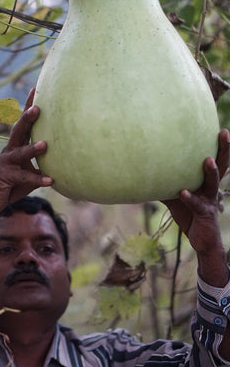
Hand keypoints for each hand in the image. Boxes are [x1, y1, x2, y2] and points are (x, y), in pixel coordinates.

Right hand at [0, 88, 52, 218]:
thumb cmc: (12, 184)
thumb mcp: (28, 172)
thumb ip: (42, 166)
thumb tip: (63, 161)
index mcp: (16, 146)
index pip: (24, 124)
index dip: (28, 107)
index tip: (36, 89)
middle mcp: (10, 151)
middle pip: (18, 131)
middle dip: (27, 118)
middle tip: (37, 107)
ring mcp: (6, 163)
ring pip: (20, 153)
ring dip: (32, 148)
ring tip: (45, 144)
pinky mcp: (5, 177)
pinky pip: (23, 177)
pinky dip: (37, 178)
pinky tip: (50, 180)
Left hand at [163, 128, 229, 285]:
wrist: (201, 240)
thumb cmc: (189, 215)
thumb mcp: (175, 197)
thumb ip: (164, 185)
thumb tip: (143, 173)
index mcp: (206, 181)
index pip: (214, 159)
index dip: (217, 144)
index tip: (218, 126)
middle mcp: (211, 188)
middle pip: (221, 166)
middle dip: (224, 149)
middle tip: (224, 132)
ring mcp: (210, 201)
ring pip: (212, 184)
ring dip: (211, 172)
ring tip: (208, 160)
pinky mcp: (205, 215)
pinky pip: (197, 205)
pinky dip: (189, 198)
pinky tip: (182, 192)